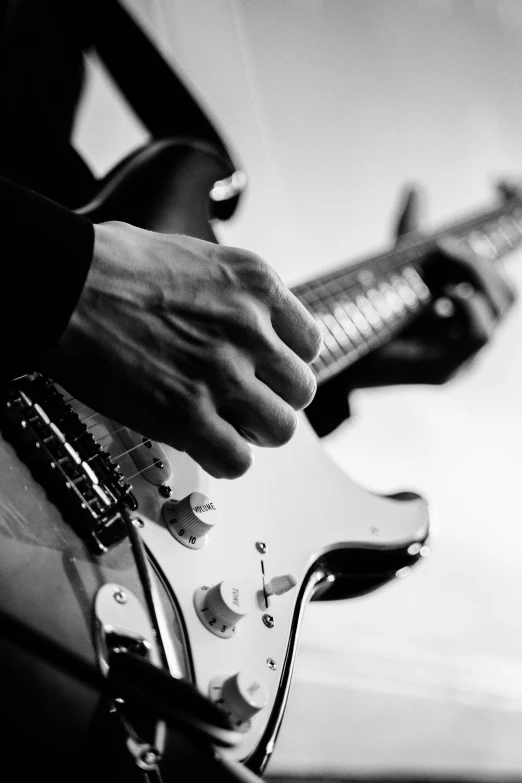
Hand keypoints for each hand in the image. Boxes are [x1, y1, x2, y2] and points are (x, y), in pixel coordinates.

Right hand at [40, 222, 321, 478]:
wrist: (62, 285)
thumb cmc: (112, 266)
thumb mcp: (195, 257)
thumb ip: (233, 295)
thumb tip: (243, 321)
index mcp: (256, 285)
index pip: (310, 343)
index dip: (287, 363)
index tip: (267, 372)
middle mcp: (249, 329)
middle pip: (301, 390)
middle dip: (274, 400)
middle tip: (246, 402)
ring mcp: (222, 374)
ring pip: (280, 429)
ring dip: (255, 433)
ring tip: (227, 426)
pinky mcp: (187, 415)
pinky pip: (237, 461)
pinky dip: (225, 461)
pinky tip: (203, 445)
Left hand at [344, 186, 515, 388]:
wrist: (337, 361)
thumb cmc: (370, 318)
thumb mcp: (396, 270)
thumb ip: (410, 233)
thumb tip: (416, 187)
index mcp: (467, 307)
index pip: (502, 268)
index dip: (514, 216)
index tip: (497, 181)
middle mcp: (472, 331)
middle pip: (507, 288)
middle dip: (479, 259)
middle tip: (441, 246)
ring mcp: (464, 354)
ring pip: (502, 304)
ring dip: (474, 273)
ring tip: (440, 259)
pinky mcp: (448, 370)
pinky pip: (480, 333)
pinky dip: (467, 305)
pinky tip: (443, 294)